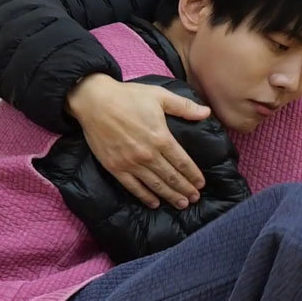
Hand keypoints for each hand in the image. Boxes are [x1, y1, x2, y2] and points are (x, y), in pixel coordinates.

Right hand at [66, 73, 210, 208]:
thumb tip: (207, 112)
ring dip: (169, 196)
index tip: (201, 184)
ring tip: (181, 204)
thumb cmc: (128, 97)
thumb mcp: (160, 96)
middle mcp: (147, 154)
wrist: (94, 101)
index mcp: (160, 137)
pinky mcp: (115, 167)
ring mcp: (130, 163)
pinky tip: (154, 203)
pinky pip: (133, 187)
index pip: (182, 162)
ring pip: (155, 185)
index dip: (193, 175)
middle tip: (194, 198)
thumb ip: (184, 106)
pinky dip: (145, 197)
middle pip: (171, 176)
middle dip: (185, 189)